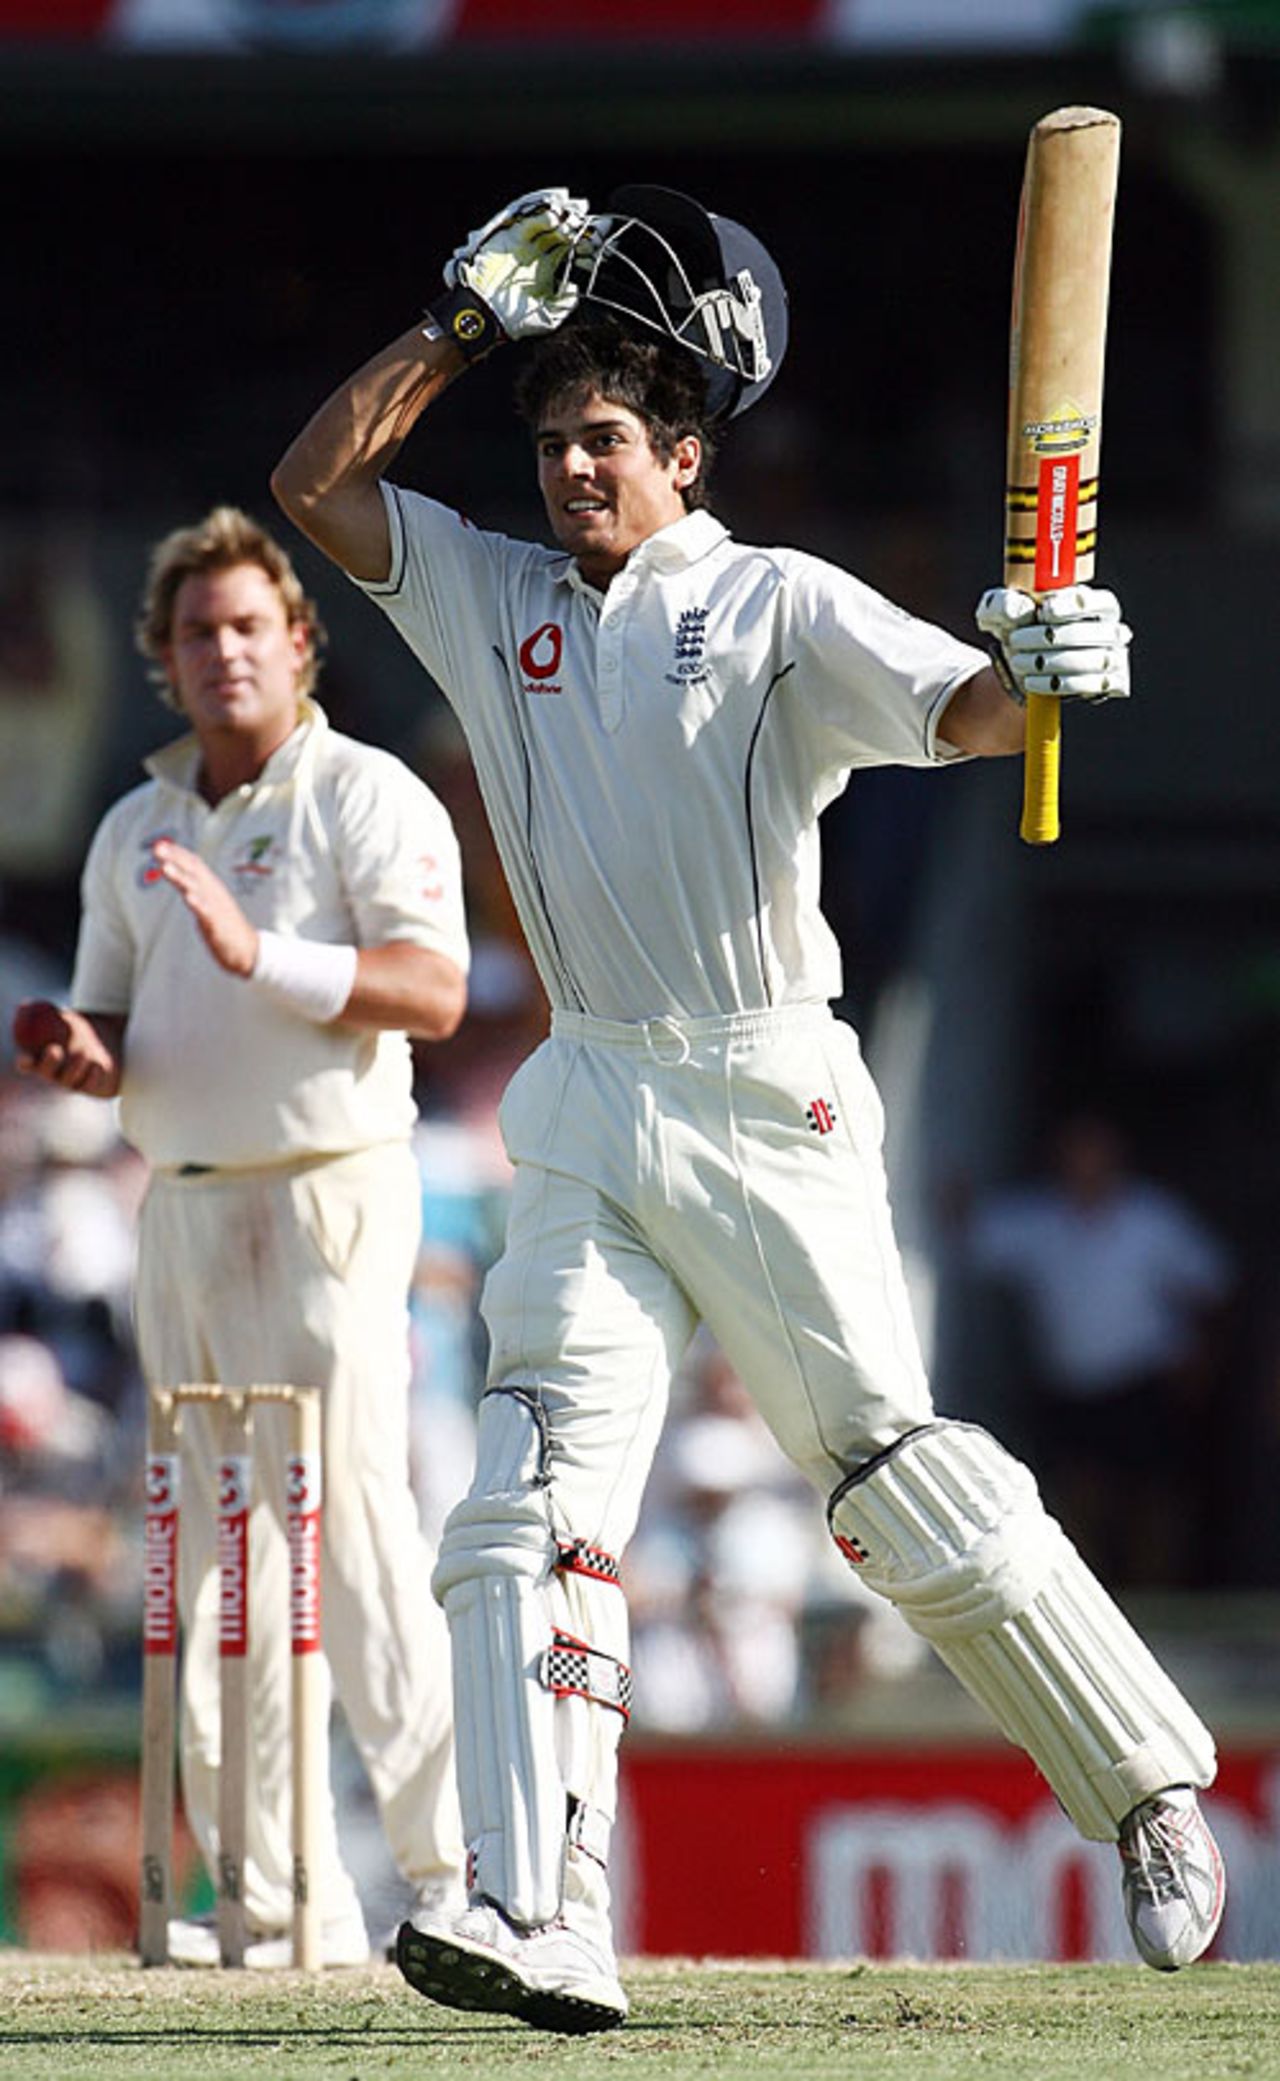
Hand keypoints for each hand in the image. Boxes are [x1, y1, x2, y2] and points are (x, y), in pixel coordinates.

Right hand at [12, 1000, 120, 1095]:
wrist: (105, 1041)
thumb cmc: (77, 1028)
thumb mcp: (64, 1018)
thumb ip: (49, 1013)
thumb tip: (27, 1004)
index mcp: (41, 1060)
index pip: (27, 1064)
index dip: (25, 1063)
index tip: (27, 1056)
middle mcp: (54, 1074)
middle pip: (47, 1072)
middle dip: (49, 1063)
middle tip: (54, 1050)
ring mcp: (72, 1082)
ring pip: (70, 1080)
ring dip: (75, 1066)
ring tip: (82, 1053)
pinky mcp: (91, 1086)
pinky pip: (91, 1084)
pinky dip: (93, 1075)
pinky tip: (97, 1066)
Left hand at [150, 839, 257, 975]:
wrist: (248, 950)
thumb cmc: (225, 925)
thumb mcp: (207, 901)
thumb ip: (193, 888)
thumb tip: (176, 875)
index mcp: (211, 886)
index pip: (194, 864)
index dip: (177, 853)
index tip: (160, 843)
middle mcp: (214, 892)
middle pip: (193, 871)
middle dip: (175, 858)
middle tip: (158, 848)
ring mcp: (216, 908)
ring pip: (196, 888)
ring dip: (181, 877)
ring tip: (166, 867)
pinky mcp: (217, 925)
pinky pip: (207, 912)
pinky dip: (198, 903)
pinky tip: (189, 897)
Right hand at [431, 188, 590, 360]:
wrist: (486, 316)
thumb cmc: (514, 319)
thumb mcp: (549, 316)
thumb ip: (566, 303)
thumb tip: (579, 288)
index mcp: (550, 269)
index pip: (574, 250)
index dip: (588, 243)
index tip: (604, 239)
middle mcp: (539, 252)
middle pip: (564, 231)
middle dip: (581, 226)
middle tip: (596, 223)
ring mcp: (526, 243)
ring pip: (548, 222)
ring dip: (563, 216)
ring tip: (576, 214)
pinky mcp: (510, 236)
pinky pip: (528, 220)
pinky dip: (541, 215)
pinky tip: (555, 216)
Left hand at [975, 585, 1130, 703]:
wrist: (1021, 666)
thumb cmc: (1019, 628)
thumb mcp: (1000, 612)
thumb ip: (1003, 603)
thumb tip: (1019, 608)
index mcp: (1096, 602)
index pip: (1095, 600)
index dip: (1071, 606)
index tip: (1044, 612)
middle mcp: (1112, 628)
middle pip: (1089, 632)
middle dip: (1049, 638)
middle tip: (1017, 640)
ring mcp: (1114, 657)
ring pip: (1090, 660)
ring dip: (1049, 663)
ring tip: (1020, 662)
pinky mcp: (1110, 683)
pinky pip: (1091, 686)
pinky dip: (1058, 684)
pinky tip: (1033, 681)